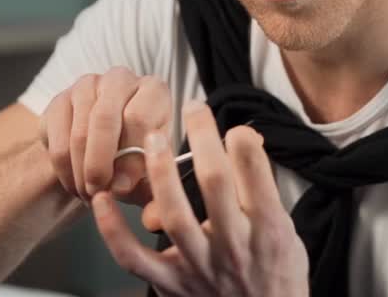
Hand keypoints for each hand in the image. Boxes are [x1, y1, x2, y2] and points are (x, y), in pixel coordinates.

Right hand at [40, 67, 170, 203]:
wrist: (108, 145)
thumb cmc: (138, 154)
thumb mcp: (152, 167)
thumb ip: (147, 180)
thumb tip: (127, 194)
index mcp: (152, 90)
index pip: (139, 118)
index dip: (129, 157)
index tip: (122, 188)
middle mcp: (120, 79)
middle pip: (103, 120)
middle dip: (99, 164)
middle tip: (98, 193)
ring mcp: (86, 86)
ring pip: (78, 133)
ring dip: (81, 172)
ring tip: (88, 194)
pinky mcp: (59, 100)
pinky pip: (57, 141)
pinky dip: (64, 170)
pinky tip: (75, 183)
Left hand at [91, 100, 309, 296]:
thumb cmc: (275, 273)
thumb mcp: (286, 230)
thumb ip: (263, 188)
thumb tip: (246, 137)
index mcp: (269, 232)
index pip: (258, 179)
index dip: (245, 146)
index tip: (234, 126)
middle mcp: (234, 248)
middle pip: (215, 184)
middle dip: (203, 139)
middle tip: (194, 108)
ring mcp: (199, 267)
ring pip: (175, 215)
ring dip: (161, 172)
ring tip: (154, 138)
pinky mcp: (171, 283)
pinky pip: (134, 257)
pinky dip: (112, 230)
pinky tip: (101, 200)